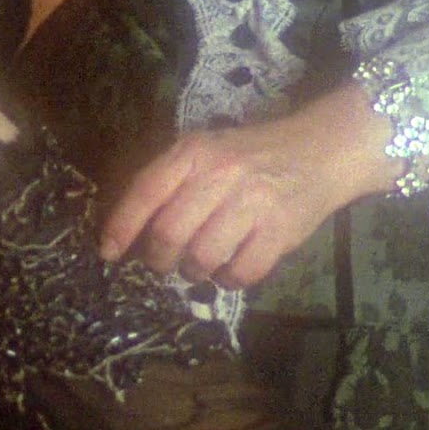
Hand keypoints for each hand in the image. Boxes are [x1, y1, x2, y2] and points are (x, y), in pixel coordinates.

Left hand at [98, 83, 399, 288]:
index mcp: (194, 151)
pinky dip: (228, 280)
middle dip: (157, 258)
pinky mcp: (281, 231)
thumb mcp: (205, 150)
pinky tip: (230, 269)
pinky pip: (240, 273)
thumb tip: (127, 229)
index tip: (108, 252)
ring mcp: (253, 203)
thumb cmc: (251, 154)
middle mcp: (221, 174)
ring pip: (201, 258)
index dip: (121, 226)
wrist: (320, 150)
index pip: (146, 191)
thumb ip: (169, 181)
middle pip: (168, 233)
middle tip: (163, 262)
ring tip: (199, 264)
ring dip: (193, 271)